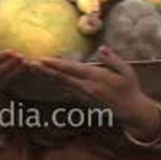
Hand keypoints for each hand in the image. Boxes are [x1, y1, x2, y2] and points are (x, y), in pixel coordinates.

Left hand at [32, 46, 160, 140]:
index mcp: (96, 77)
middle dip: (44, 70)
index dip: (56, 65)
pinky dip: (55, 82)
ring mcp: (83, 95)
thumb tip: (102, 48)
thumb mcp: (126, 72)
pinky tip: (46, 77)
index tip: (42, 59)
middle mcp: (86, 87)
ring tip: (32, 68)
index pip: (72, 70)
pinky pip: (65, 89)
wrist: (131, 111)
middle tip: (29, 63)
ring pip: (61, 84)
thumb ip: (113, 59)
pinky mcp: (83, 99)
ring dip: (46, 76)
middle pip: (61, 78)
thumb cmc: (130, 88)